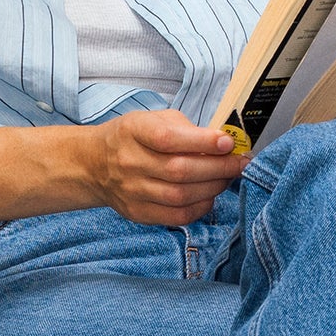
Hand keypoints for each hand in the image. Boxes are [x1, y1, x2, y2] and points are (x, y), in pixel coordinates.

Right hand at [90, 108, 247, 224]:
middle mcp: (129, 162)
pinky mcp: (138, 213)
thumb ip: (185, 128)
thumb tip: (222, 143)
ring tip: (227, 178)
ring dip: (213, 187)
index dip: (202, 141)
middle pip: (179, 170)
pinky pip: (176, 216)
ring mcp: (132, 191)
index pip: (168, 138)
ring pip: (180, 195)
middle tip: (240, 163)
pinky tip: (209, 195)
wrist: (96, 164)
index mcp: (133, 131)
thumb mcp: (153, 119)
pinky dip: (200, 207)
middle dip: (218, 168)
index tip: (228, 142)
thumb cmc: (133, 138)